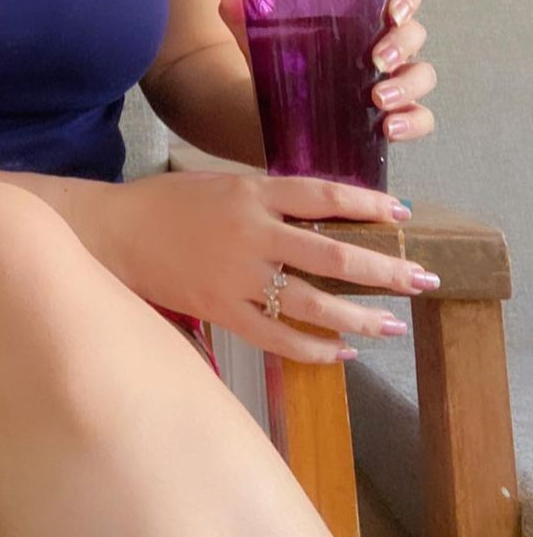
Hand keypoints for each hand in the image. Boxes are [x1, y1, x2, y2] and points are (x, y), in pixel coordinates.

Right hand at [108, 170, 436, 363]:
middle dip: (384, 269)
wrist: (115, 234)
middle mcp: (251, 234)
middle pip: (334, 255)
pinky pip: (278, 337)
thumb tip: (322, 214)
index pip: (324, 196)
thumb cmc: (168, 203)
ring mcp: (237, 276)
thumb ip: (267, 198)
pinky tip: (340, 352)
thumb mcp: (221, 185)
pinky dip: (314, 347)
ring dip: (360, 318)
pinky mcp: (221, 310)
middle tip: (421, 279)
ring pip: (313, 303)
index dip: (368, 204)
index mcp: (252, 194)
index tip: (401, 213)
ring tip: (391, 326)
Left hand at [217, 0, 437, 143]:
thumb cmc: (278, 63)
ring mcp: (392, 81)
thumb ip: (243, 13)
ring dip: (408, 85)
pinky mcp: (392, 115)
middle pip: (414, 34)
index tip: (390, 12)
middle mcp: (384, 44)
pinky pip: (421, 118)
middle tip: (376, 60)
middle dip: (402, 45)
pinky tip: (390, 129)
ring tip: (378, 99)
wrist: (268, 113)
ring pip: (422, 75)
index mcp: (361, 15)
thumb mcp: (259, 38)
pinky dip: (413, 122)